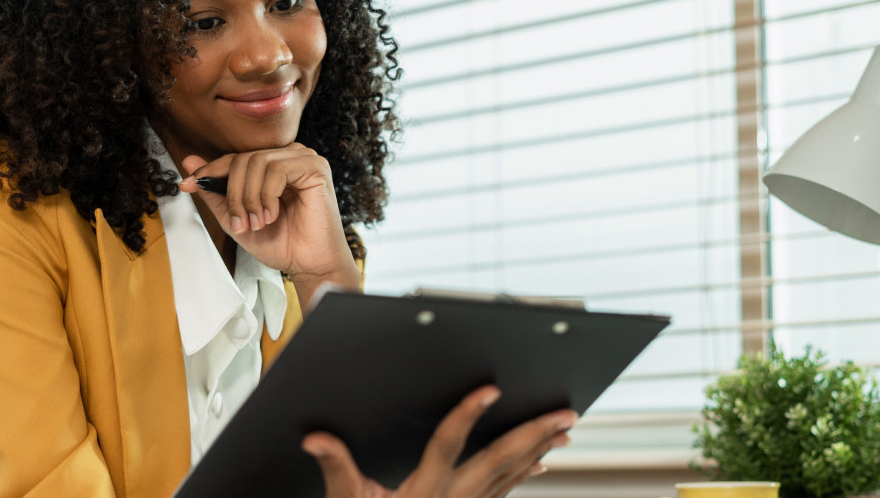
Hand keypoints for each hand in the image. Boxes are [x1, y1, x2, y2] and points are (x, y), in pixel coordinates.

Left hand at [178, 143, 359, 305]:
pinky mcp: (316, 167)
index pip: (235, 158)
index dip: (209, 171)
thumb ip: (215, 192)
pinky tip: (273, 215)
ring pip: (257, 162)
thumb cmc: (280, 243)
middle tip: (242, 223)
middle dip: (234, 195)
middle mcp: (289, 156)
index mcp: (272, 164)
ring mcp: (304, 158)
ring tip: (258, 222)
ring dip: (250, 198)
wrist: (308, 264)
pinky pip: (277, 169)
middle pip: (243, 159)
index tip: (187, 185)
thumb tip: (189, 162)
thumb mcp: (236, 218)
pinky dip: (268, 195)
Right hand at [302, 386, 575, 497]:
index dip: (468, 415)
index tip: (489, 391)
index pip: (448, 445)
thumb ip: (336, 468)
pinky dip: (526, 471)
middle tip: (562, 413)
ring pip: (512, 474)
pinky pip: (506, 490)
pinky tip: (541, 460)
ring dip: (539, 448)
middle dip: (533, 434)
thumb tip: (316, 439)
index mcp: (424, 491)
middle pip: (500, 460)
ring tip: (563, 427)